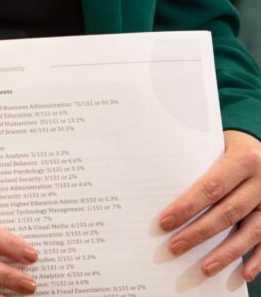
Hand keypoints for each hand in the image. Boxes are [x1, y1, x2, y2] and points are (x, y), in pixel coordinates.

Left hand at [159, 129, 260, 281]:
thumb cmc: (232, 144)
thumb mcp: (219, 145)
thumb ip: (202, 165)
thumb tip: (166, 189)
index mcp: (243, 159)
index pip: (211, 187)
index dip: (188, 206)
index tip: (165, 221)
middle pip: (228, 212)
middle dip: (199, 233)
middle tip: (175, 247)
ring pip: (251, 232)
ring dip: (226, 253)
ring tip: (204, 268)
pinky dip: (258, 259)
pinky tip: (243, 273)